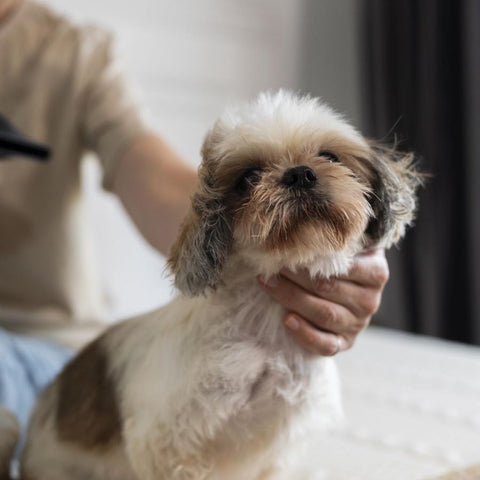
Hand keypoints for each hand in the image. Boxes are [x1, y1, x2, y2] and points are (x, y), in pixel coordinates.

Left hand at [258, 249, 388, 355]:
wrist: (350, 291)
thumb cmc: (341, 263)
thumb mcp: (348, 247)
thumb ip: (338, 238)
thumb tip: (308, 222)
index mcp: (376, 272)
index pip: (343, 266)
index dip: (312, 258)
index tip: (286, 250)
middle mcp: (371, 300)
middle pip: (328, 288)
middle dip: (294, 277)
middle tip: (270, 266)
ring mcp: (358, 324)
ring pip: (324, 314)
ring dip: (291, 299)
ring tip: (268, 285)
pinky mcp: (345, 343)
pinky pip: (327, 345)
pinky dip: (306, 334)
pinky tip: (286, 321)